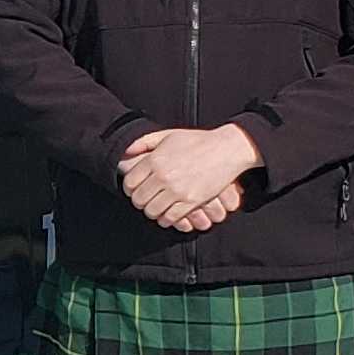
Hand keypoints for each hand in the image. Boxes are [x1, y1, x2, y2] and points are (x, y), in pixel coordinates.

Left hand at [119, 124, 258, 230]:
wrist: (227, 149)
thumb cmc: (198, 141)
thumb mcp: (169, 135)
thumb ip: (145, 142)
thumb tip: (126, 151)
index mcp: (156, 160)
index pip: (130, 182)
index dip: (129, 189)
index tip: (134, 190)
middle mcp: (164, 176)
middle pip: (139, 199)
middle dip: (139, 202)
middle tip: (144, 200)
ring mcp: (178, 190)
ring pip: (152, 211)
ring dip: (151, 212)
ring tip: (155, 207)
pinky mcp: (192, 201)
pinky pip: (170, 217)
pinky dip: (166, 219)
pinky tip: (167, 215)